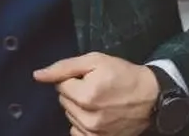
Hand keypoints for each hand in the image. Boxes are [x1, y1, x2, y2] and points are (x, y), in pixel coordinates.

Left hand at [33, 52, 158, 135]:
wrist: (151, 96)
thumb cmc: (123, 74)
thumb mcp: (95, 61)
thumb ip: (63, 68)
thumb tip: (37, 75)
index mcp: (86, 95)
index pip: (60, 85)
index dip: (74, 78)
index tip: (90, 77)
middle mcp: (89, 118)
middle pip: (63, 101)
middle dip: (75, 92)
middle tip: (96, 87)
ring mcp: (95, 132)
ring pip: (69, 115)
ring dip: (78, 107)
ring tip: (99, 100)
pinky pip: (76, 132)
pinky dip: (82, 123)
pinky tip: (96, 115)